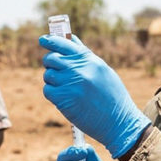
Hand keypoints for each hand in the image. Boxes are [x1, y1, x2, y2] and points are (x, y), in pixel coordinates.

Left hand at [40, 34, 150, 157]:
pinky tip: (64, 98)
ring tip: (66, 89)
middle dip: (50, 63)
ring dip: (52, 81)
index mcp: (89, 59)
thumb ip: (85, 55)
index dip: (50, 41)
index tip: (43, 40)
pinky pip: (47, 90)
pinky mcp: (63, 99)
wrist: (118, 121)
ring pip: (48, 75)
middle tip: (55, 70)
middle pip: (51, 58)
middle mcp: (78, 68)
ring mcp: (70, 83)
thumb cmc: (112, 96)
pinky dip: (52, 94)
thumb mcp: (102, 70)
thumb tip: (70, 39)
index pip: (63, 43)